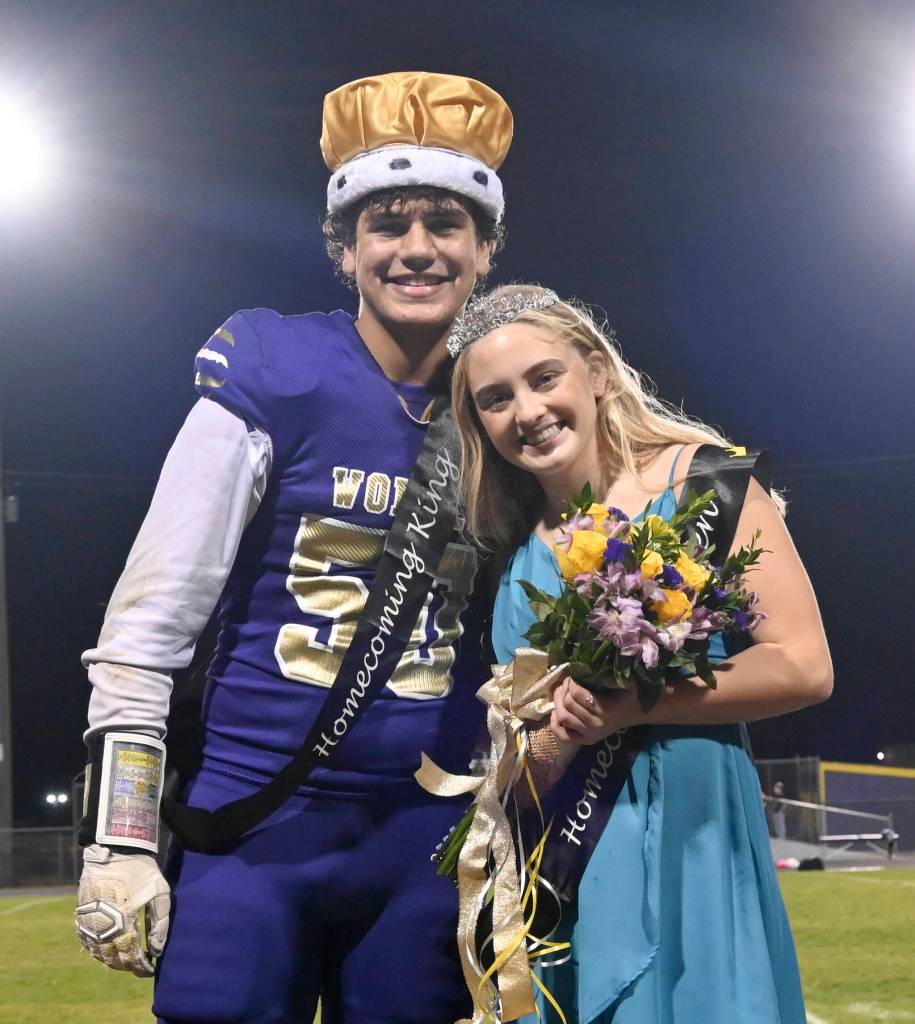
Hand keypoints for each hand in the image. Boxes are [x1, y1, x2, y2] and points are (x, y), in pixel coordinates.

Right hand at [75, 844, 169, 975]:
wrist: (114, 848)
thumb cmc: (141, 869)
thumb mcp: (159, 892)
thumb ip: (160, 922)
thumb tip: (157, 950)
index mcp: (123, 921)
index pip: (130, 955)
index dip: (140, 967)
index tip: (150, 971)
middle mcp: (102, 925)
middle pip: (113, 957)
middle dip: (127, 966)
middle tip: (140, 967)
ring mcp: (89, 920)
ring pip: (97, 952)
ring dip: (111, 960)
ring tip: (126, 961)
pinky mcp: (81, 913)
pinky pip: (86, 940)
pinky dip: (96, 950)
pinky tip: (106, 950)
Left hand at [550, 678, 634, 744]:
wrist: (637, 712)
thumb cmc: (631, 694)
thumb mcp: (628, 682)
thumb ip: (612, 678)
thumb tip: (592, 674)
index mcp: (605, 710)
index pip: (576, 693)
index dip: (571, 682)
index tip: (573, 675)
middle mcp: (595, 725)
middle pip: (567, 704)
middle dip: (564, 689)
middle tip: (567, 682)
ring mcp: (589, 734)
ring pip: (563, 717)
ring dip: (557, 702)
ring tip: (561, 692)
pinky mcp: (586, 740)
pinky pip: (563, 736)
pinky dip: (555, 725)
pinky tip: (557, 712)